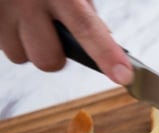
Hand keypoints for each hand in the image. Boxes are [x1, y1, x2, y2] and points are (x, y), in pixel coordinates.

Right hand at [0, 0, 132, 84]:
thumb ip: (84, 9)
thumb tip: (103, 41)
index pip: (87, 29)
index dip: (107, 55)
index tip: (124, 76)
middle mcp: (28, 1)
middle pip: (48, 59)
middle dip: (55, 54)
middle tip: (54, 32)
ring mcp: (2, 11)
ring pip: (20, 56)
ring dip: (28, 45)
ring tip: (28, 19)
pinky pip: (2, 46)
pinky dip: (10, 36)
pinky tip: (14, 15)